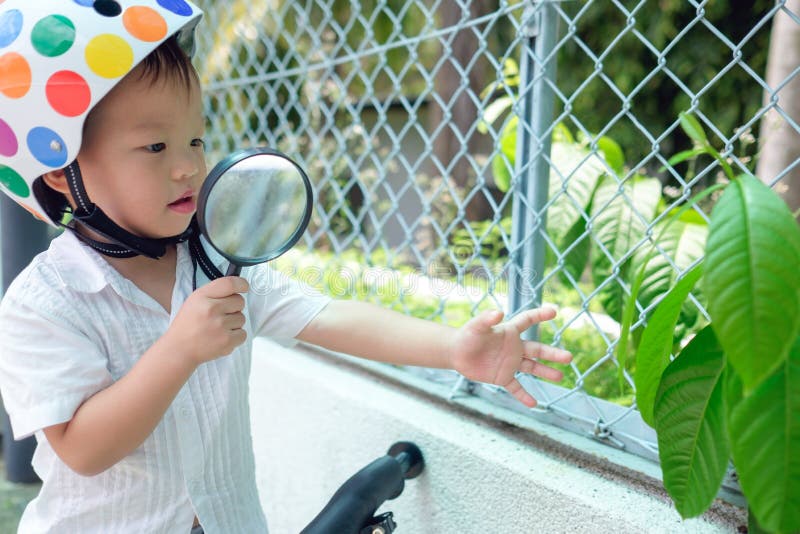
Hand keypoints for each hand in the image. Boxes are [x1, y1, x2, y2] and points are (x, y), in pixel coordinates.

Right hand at [165, 276, 248, 366]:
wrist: (179, 349)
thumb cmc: (188, 324)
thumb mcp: (195, 300)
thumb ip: (215, 292)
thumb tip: (238, 287)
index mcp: (202, 297)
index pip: (230, 284)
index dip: (241, 284)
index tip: (244, 287)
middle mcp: (212, 309)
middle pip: (240, 301)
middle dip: (234, 307)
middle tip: (222, 314)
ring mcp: (220, 326)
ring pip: (242, 318)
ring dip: (234, 323)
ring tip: (218, 328)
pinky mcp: (227, 341)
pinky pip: (243, 333)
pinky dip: (236, 336)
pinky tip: (222, 337)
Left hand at [448, 307, 572, 406]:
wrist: (456, 353)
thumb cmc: (466, 336)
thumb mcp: (476, 327)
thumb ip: (486, 319)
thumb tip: (499, 312)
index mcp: (509, 332)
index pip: (527, 320)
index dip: (540, 315)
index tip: (554, 311)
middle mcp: (514, 348)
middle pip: (537, 350)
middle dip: (553, 354)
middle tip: (569, 357)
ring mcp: (510, 363)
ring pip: (532, 368)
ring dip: (546, 372)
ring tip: (560, 377)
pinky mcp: (502, 377)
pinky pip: (516, 387)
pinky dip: (524, 395)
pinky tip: (534, 404)